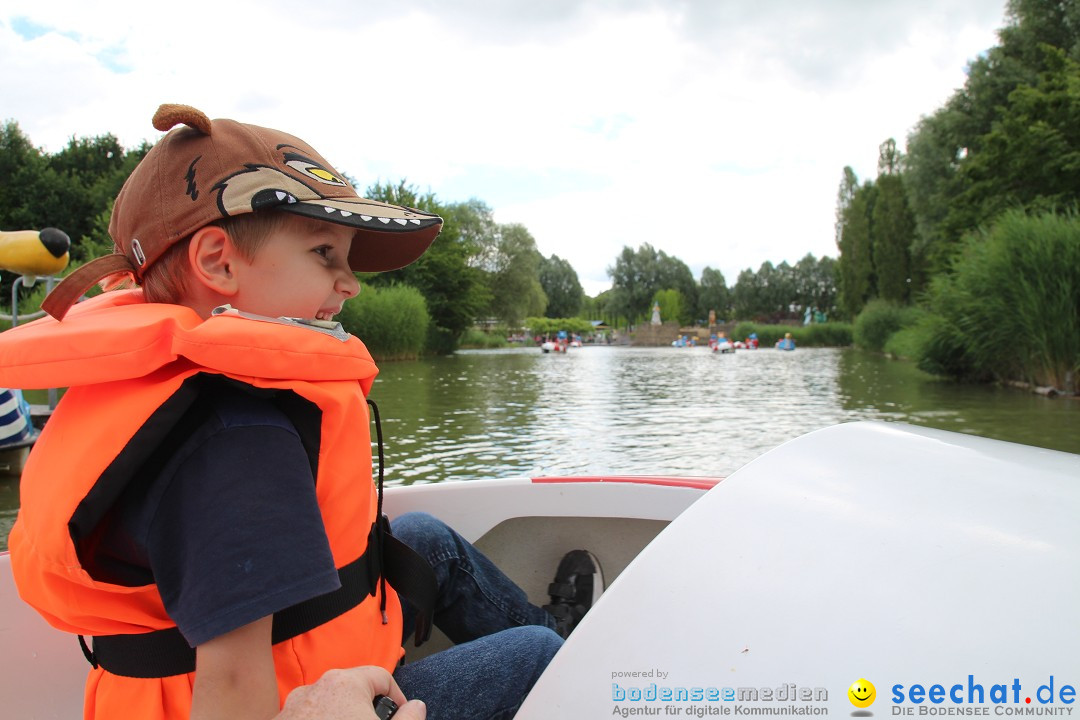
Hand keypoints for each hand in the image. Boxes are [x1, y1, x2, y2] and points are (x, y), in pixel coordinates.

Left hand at [277, 667, 425, 719]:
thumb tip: (416, 707)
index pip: (381, 677)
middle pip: (354, 690)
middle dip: (367, 710)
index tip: (401, 716)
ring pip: (329, 706)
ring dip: (342, 718)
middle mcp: (317, 687)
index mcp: (346, 683)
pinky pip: (308, 718)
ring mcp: (295, 705)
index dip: (398, 698)